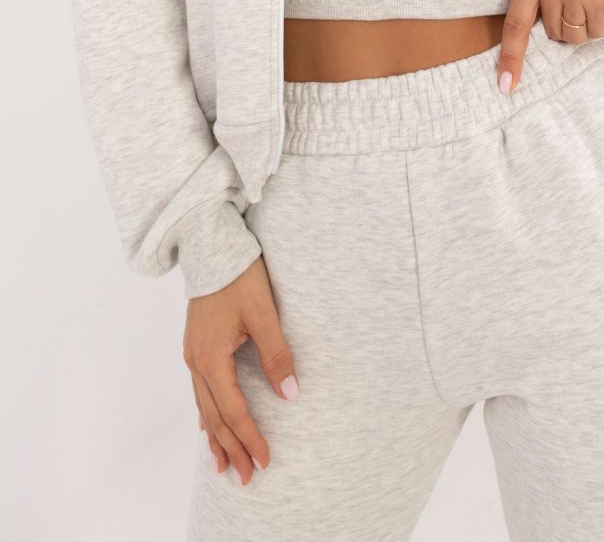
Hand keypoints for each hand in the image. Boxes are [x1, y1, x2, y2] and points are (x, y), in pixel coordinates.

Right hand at [186, 254, 298, 486]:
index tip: (265, 461)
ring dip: (215, 436)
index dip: (250, 438)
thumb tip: (290, 395)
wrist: (211, 245)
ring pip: (203, 406)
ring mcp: (192, 353)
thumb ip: (277, 355)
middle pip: (214, 416)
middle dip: (231, 449)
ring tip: (223, 465)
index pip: (233, 411)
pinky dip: (207, 412)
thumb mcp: (264, 314)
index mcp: (211, 359)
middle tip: (246, 478)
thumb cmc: (240, 275)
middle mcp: (196, 361)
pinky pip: (199, 390)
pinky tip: (208, 424)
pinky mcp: (196, 344)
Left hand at [496, 0, 603, 93]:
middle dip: (566, 27)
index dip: (510, 57)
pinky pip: (597, 33)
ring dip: (585, 28)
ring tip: (591, 4)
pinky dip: (602, 25)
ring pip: (575, 37)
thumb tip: (521, 49)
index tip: (505, 84)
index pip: (515, 23)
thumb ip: (535, 2)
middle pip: (553, 33)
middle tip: (577, 4)